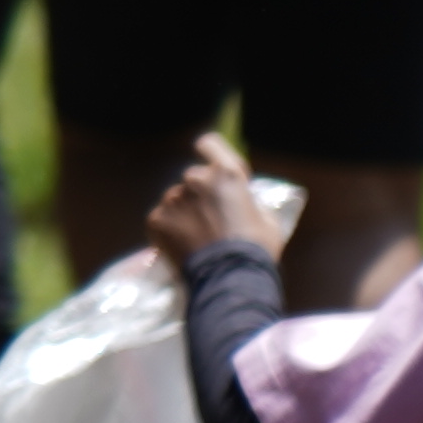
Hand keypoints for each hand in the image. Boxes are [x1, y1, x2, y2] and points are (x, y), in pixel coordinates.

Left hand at [147, 142, 289, 273]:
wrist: (228, 278)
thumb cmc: (255, 249)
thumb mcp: (267, 219)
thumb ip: (249, 201)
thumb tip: (243, 200)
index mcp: (225, 174)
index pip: (209, 144)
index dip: (212, 153)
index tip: (215, 168)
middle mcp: (194, 179)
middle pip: (194, 178)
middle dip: (201, 194)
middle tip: (212, 220)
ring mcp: (172, 198)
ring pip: (177, 199)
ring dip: (185, 212)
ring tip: (198, 238)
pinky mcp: (155, 218)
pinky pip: (163, 218)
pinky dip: (170, 229)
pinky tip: (183, 246)